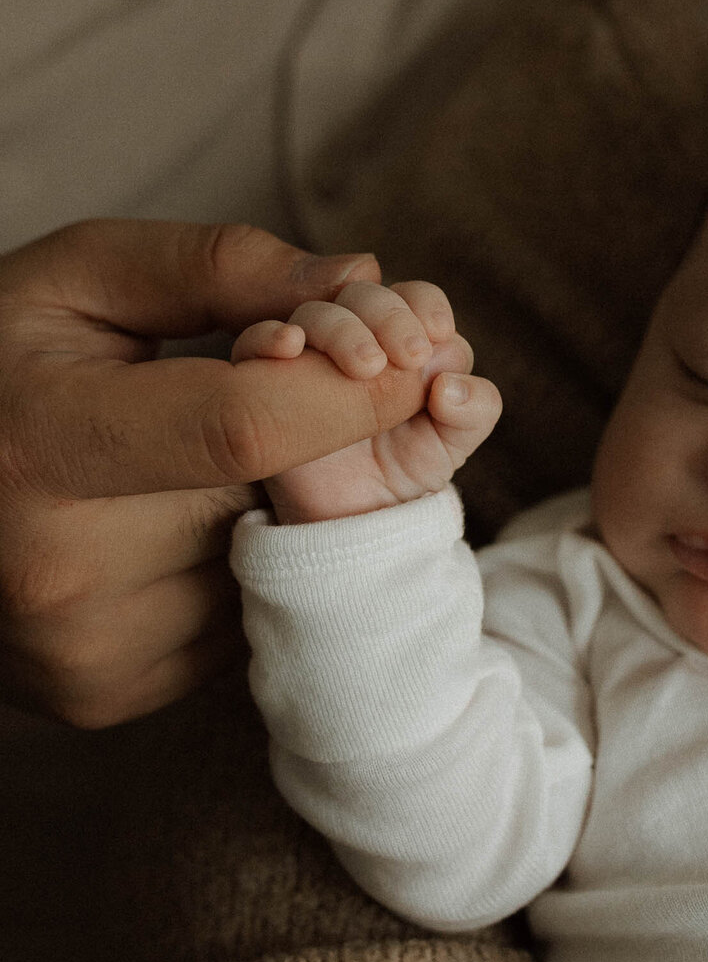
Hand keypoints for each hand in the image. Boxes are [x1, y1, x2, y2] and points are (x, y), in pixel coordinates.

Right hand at [0, 220, 438, 728]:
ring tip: (187, 464)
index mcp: (37, 445)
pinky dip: (228, 564)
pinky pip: (233, 619)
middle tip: (292, 393)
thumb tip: (362, 280)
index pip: (246, 426)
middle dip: (318, 442)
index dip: (349, 391)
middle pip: (270, 500)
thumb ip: (219, 266)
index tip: (415, 358)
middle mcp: (58, 571)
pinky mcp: (105, 695)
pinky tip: (164, 526)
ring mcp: (84, 650)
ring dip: (267, 508)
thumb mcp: (79, 279)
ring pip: (265, 566)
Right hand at [231, 280, 501, 523]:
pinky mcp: (267, 378)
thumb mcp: (455, 444)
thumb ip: (475, 409)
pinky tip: (290, 347)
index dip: (425, 306)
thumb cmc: (407, 470)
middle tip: (408, 356)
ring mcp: (309, 354)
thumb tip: (449, 385)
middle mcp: (355, 335)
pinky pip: (255, 342)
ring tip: (365, 368)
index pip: (414, 297)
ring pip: (315, 312)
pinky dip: (270, 336)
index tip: (435, 335)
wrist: (355, 520)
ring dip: (340, 328)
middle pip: (364, 293)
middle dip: (388, 315)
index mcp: (405, 338)